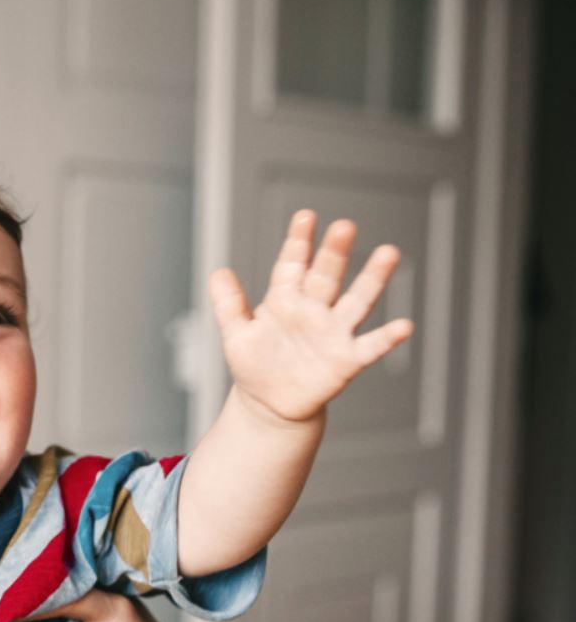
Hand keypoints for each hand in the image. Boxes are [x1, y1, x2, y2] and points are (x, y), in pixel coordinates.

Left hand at [210, 209, 413, 424]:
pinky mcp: (346, 359)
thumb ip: (229, 304)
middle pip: (326, 276)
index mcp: (286, 299)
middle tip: (344, 226)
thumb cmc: (255, 365)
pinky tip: (404, 326)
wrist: (269, 404)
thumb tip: (217, 272)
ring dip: (373, 279)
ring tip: (388, 253)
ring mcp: (333, 332)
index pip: (293, 265)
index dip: (299, 242)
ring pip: (356, 301)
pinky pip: (370, 347)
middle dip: (334, 252)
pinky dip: (387, 338)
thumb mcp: (236, 334)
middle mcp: (314, 310)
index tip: (306, 216)